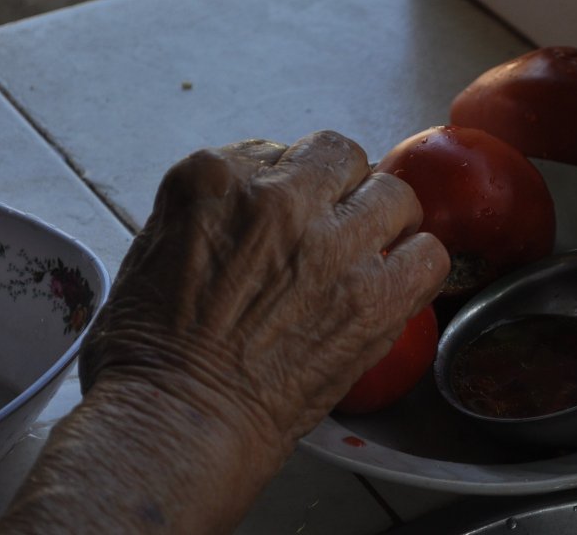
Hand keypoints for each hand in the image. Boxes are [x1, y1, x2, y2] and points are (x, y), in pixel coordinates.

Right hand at [78, 131, 449, 452]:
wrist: (173, 425)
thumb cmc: (148, 352)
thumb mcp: (153, 246)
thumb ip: (212, 211)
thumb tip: (259, 205)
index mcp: (216, 181)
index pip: (278, 151)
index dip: (289, 182)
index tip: (291, 212)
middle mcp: (279, 200)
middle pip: (341, 157)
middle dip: (341, 186)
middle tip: (336, 223)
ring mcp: (331, 247)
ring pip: (395, 194)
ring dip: (385, 219)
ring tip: (373, 249)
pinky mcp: (372, 299)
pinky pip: (429, 255)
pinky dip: (419, 263)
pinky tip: (399, 279)